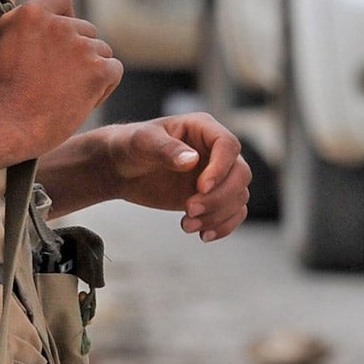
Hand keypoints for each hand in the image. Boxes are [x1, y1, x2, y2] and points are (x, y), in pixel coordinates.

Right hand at [0, 0, 121, 157]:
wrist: (8, 125)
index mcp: (33, 13)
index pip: (62, 1)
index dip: (64, 19)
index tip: (58, 42)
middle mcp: (60, 25)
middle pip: (86, 29)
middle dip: (78, 51)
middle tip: (60, 77)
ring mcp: (81, 47)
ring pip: (102, 51)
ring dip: (91, 68)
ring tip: (68, 91)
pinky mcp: (98, 71)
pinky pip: (114, 70)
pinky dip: (104, 85)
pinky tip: (84, 99)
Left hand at [104, 114, 250, 241]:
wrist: (122, 169)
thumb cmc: (131, 146)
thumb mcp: (142, 142)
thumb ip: (166, 149)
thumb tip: (192, 160)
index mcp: (203, 128)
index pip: (228, 146)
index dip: (220, 168)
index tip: (200, 188)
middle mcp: (216, 151)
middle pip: (240, 174)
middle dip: (219, 197)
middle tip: (188, 209)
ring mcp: (217, 175)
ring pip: (238, 196)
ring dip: (217, 215)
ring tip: (186, 224)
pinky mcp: (213, 196)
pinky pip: (233, 212)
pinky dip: (223, 226)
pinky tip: (203, 235)